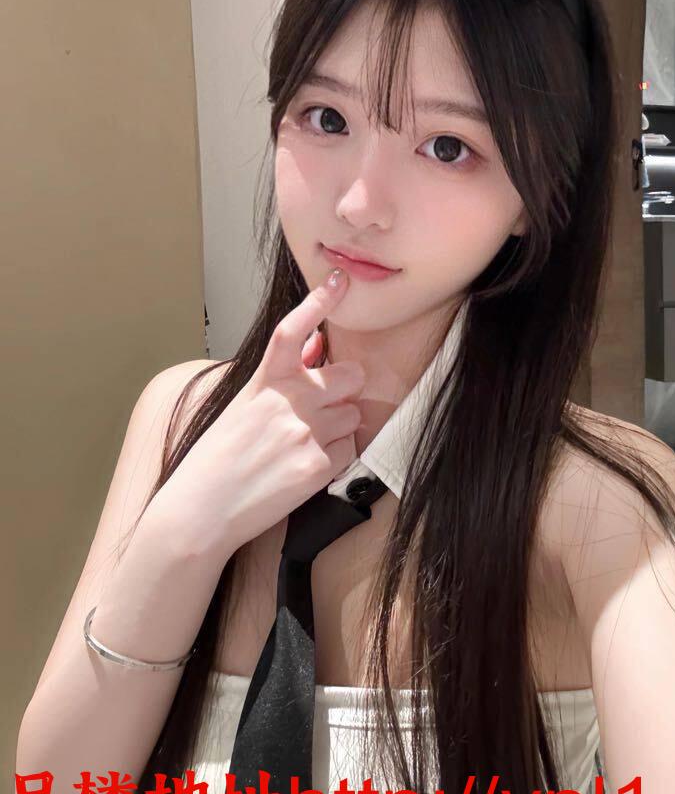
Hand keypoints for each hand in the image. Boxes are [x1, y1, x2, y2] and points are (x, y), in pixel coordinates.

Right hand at [164, 268, 364, 555]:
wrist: (202, 510)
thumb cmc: (216, 458)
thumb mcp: (243, 405)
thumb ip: (281, 376)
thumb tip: (315, 348)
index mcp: (265, 381)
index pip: (294, 331)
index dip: (318, 303)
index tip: (337, 282)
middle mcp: (289, 401)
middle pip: (352, 376)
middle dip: (344, 390)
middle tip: (321, 408)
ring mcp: (306, 432)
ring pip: (354, 415)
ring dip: (339, 427)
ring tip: (303, 445)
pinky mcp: (317, 466)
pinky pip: (349, 450)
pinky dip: (334, 458)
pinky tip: (303, 467)